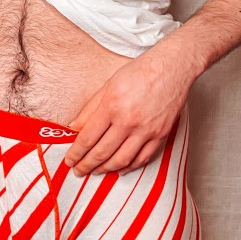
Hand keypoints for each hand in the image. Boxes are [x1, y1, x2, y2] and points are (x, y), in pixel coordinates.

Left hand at [62, 42, 193, 176]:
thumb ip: (90, 109)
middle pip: (102, 152)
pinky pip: (143, 158)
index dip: (76, 153)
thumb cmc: (139, 72)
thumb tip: (74, 127)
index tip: (69, 160)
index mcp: (112, 105)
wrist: (172, 68)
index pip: (88, 137)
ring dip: (106, 169)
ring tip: (96, 171)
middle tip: (78, 171)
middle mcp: (128, 121)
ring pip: (122, 160)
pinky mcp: (161, 135)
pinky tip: (120, 169)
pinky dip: (130, 167)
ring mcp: (146, 130)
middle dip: (87, 165)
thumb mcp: (108, 85)